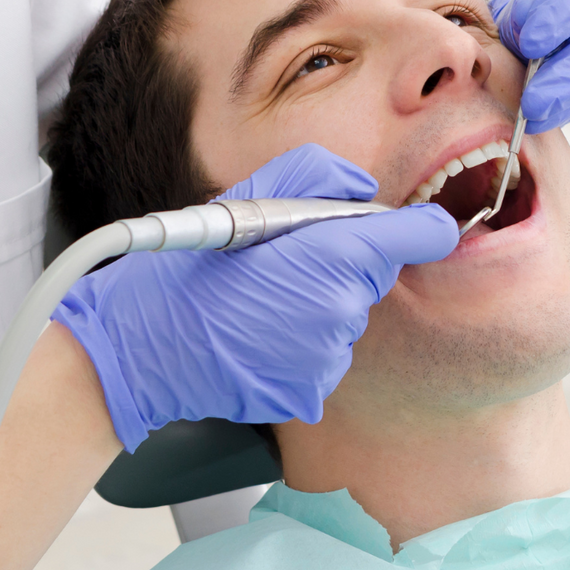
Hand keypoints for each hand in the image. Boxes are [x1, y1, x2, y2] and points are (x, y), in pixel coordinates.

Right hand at [53, 144, 457, 449]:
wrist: (143, 345)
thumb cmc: (189, 268)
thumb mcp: (247, 198)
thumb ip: (317, 177)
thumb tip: (364, 190)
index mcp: (331, 255)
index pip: (415, 238)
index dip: (422, 230)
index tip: (426, 228)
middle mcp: (339, 310)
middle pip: (372, 277)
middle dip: (343, 265)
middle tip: (284, 262)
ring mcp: (326, 357)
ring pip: (346, 319)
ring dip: (318, 308)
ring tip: (260, 303)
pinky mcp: (311, 391)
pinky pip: (324, 358)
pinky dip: (300, 347)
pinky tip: (258, 337)